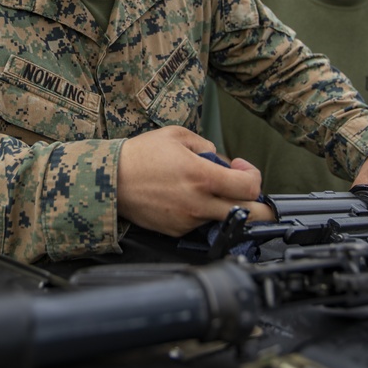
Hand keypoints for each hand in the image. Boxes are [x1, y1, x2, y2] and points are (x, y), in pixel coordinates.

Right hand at [117, 126, 272, 235]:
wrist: (110, 180)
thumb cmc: (141, 155)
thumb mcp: (177, 136)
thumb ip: (207, 146)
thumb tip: (221, 161)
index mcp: (203, 177)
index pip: (251, 188)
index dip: (253, 176)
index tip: (239, 167)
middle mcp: (200, 203)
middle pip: (250, 216)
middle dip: (257, 205)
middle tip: (244, 191)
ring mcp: (189, 221)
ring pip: (223, 219)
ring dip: (222, 204)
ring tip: (201, 188)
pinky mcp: (177, 231)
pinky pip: (200, 224)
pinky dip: (200, 212)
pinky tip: (183, 197)